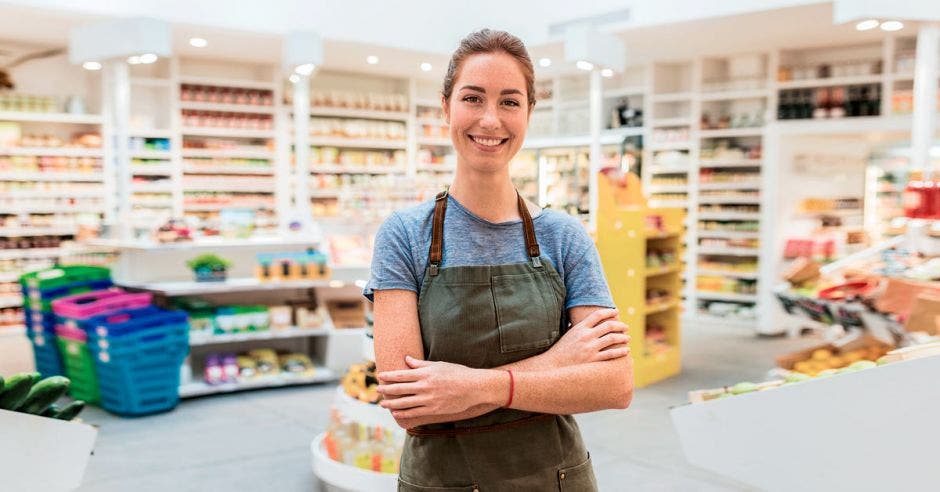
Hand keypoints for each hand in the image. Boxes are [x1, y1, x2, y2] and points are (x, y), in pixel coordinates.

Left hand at [376, 356, 502, 418]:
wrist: (474, 387)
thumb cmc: (457, 373)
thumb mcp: (439, 365)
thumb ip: (421, 364)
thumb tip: (407, 359)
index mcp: (425, 373)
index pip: (402, 374)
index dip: (389, 376)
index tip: (380, 376)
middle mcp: (424, 386)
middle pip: (400, 388)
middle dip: (386, 389)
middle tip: (377, 390)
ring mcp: (428, 399)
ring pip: (404, 402)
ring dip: (391, 403)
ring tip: (383, 403)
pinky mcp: (433, 410)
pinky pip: (414, 412)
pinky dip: (403, 413)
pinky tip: (396, 412)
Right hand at [547, 308, 630, 365]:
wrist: (553, 366)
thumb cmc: (560, 350)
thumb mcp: (568, 335)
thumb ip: (580, 328)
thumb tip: (589, 322)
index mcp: (579, 328)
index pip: (598, 315)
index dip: (609, 311)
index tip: (616, 311)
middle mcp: (586, 336)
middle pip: (608, 325)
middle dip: (620, 325)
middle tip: (625, 327)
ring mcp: (590, 348)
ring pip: (612, 339)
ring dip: (623, 337)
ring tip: (627, 338)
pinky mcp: (593, 360)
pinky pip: (611, 354)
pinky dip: (621, 351)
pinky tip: (626, 351)